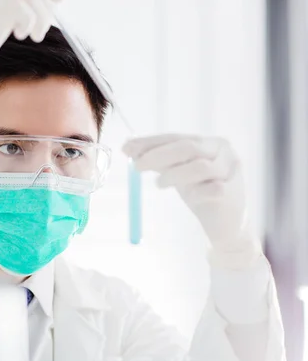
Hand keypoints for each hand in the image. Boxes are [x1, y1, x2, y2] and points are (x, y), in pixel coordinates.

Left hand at [123, 134, 260, 265]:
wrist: (226, 223)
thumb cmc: (200, 191)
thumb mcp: (178, 172)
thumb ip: (158, 160)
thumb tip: (129, 148)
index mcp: (208, 142)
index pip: (176, 138)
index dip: (151, 142)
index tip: (128, 149)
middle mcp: (222, 151)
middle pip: (188, 147)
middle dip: (158, 155)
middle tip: (137, 166)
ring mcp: (230, 172)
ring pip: (200, 167)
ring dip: (175, 174)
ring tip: (159, 184)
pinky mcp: (232, 194)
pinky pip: (213, 190)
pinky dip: (197, 192)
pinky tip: (191, 197)